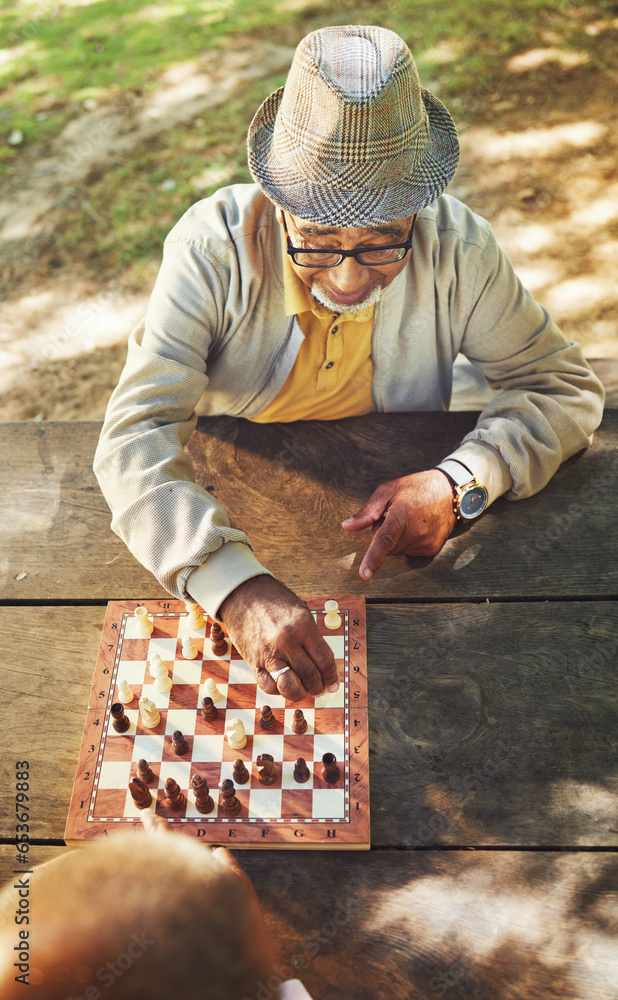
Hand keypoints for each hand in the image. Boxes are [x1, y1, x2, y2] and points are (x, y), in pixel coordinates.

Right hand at [218, 575, 338, 701]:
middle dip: (318, 687)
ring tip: (302, 689)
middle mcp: (287, 641)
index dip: (331, 677)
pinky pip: (269, 686)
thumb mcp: (300, 612)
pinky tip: (282, 683)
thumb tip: (323, 666)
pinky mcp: (254, 662)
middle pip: (310, 676)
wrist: (242, 594)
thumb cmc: (273, 601)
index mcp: (303, 626)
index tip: (332, 685)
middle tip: (318, 688)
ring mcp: (269, 653)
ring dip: (299, 693)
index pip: (324, 659)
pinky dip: (278, 690)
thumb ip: (311, 637)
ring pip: (290, 687)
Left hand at [342, 469, 456, 579]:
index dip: (373, 558)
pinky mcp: (431, 550)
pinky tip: (417, 527)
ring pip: (396, 550)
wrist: (449, 492)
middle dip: (383, 533)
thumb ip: (367, 511)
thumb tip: (348, 526)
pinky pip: (408, 551)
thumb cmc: (416, 488)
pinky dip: (407, 542)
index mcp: (402, 514)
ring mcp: (425, 543)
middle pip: (386, 546)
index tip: (364, 575)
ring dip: (396, 538)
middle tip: (395, 515)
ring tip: (409, 519)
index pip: (384, 541)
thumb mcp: (388, 490)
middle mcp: (416, 532)